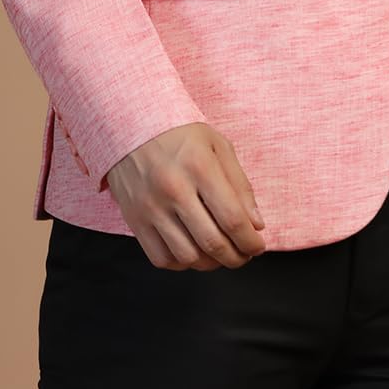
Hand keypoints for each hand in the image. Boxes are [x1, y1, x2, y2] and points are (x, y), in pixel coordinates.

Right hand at [106, 122, 267, 270]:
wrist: (131, 125)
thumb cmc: (179, 133)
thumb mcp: (217, 145)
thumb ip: (240, 185)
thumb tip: (256, 224)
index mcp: (200, 166)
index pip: (232, 218)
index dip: (250, 241)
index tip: (257, 246)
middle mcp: (174, 189)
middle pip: (212, 242)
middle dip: (236, 257)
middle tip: (243, 255)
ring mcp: (151, 207)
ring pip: (188, 256)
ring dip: (210, 263)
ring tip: (219, 252)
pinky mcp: (135, 220)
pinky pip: (162, 258)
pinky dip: (182, 263)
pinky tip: (193, 250)